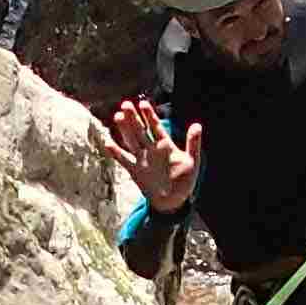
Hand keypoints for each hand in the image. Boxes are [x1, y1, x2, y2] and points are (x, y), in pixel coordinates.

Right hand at [110, 97, 201, 214]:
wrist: (173, 202)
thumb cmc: (184, 181)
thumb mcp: (192, 161)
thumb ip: (193, 143)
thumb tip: (197, 125)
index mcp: (165, 145)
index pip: (155, 126)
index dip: (149, 115)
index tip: (143, 103)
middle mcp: (151, 150)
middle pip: (141, 130)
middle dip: (134, 117)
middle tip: (126, 104)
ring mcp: (142, 159)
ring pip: (132, 141)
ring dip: (125, 130)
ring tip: (118, 116)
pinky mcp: (135, 171)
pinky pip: (124, 160)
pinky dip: (116, 152)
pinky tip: (108, 143)